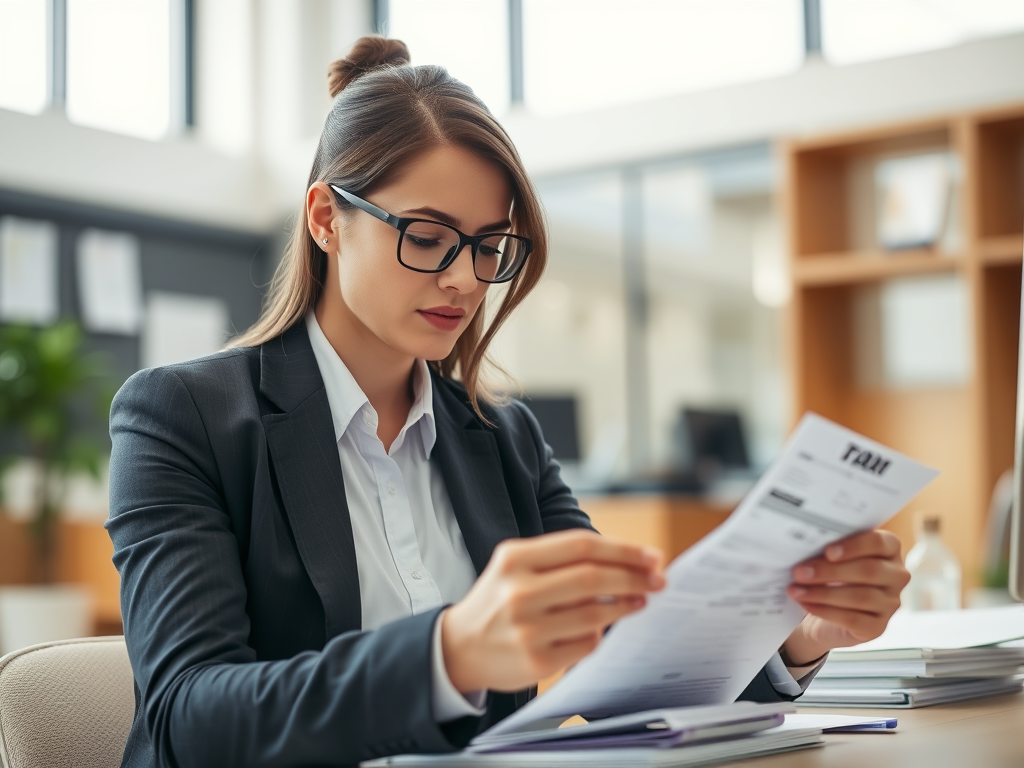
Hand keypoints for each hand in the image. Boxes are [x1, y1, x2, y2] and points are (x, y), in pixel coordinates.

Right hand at [441, 530, 664, 693]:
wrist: (459, 647)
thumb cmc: (499, 600)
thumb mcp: (516, 566)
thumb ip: (563, 559)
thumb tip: (629, 560)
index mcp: (515, 558)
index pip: (581, 546)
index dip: (623, 549)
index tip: (652, 556)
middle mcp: (518, 591)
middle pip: (592, 577)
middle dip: (634, 577)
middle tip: (658, 579)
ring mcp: (527, 628)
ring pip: (594, 612)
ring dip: (626, 605)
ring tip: (639, 600)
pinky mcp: (536, 661)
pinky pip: (586, 643)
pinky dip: (600, 633)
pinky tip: (602, 626)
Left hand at [782, 529, 909, 665]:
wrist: (824, 616)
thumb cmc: (829, 576)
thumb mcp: (830, 557)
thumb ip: (828, 549)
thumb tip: (805, 544)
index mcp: (889, 549)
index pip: (879, 543)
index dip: (854, 546)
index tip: (827, 552)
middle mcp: (896, 576)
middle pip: (869, 570)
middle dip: (830, 571)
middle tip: (800, 572)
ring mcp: (890, 603)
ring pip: (860, 596)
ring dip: (823, 593)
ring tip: (796, 589)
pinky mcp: (877, 627)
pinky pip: (853, 618)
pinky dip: (825, 610)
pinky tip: (805, 603)